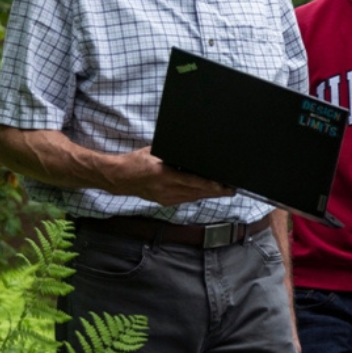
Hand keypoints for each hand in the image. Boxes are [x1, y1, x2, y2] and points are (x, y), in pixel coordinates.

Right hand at [109, 148, 234, 205]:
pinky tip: (206, 193)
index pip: (192, 181)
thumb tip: (190, 150)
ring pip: (192, 198)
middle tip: (232, 190)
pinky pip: (185, 200)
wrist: (119, 178)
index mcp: (164, 175)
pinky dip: (196, 196)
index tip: (223, 185)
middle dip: (216, 192)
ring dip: (208, 195)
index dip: (209, 185)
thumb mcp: (155, 152)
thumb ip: (172, 154)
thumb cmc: (136, 161)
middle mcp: (166, 189)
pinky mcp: (164, 202)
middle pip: (196, 192)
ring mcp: (165, 198)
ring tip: (224, 192)